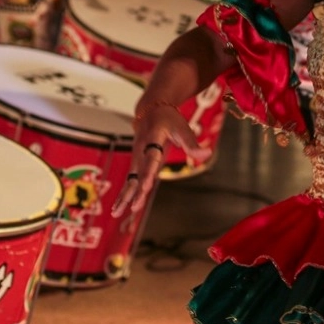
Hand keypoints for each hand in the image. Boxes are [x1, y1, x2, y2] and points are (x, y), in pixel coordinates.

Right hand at [113, 103, 202, 217]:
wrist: (150, 110)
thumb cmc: (169, 119)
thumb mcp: (182, 127)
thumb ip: (192, 143)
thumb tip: (207, 154)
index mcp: (152, 137)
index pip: (151, 157)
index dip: (148, 172)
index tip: (146, 186)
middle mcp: (141, 149)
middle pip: (138, 173)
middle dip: (136, 191)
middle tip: (134, 207)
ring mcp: (136, 157)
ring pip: (130, 179)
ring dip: (124, 196)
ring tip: (116, 212)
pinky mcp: (136, 163)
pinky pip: (129, 180)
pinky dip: (123, 193)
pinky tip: (117, 208)